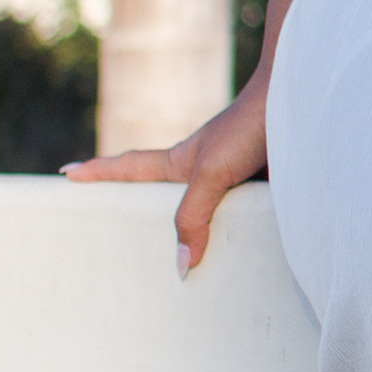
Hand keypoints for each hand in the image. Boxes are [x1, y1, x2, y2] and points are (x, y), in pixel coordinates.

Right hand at [64, 81, 271, 275]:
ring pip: (211, 215)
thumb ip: (193, 218)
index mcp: (181, 163)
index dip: (99, 172)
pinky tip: (246, 261)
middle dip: (148, 215)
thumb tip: (180, 266)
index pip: (130, 168)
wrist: (302, 105)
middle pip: (168, 199)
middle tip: (122, 235)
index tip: (68, 173)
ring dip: (204, 236)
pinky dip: (242, 238)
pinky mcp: (263, 190)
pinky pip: (245, 221)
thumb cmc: (249, 128)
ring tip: (189, 267)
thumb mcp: (211, 174)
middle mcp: (205, 172)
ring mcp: (234, 180)